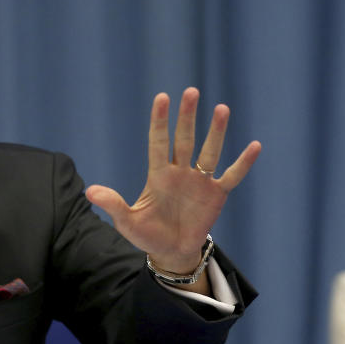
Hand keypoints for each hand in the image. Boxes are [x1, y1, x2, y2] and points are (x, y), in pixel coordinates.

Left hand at [86, 87, 260, 277]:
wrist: (171, 252)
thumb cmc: (147, 234)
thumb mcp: (126, 221)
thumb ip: (112, 204)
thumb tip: (89, 191)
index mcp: (158, 175)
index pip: (158, 142)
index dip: (160, 121)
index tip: (162, 97)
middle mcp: (180, 172)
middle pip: (184, 139)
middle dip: (187, 117)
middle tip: (191, 91)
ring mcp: (199, 182)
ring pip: (209, 151)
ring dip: (216, 132)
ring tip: (222, 108)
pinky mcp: (216, 195)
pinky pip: (231, 175)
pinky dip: (243, 163)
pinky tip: (255, 145)